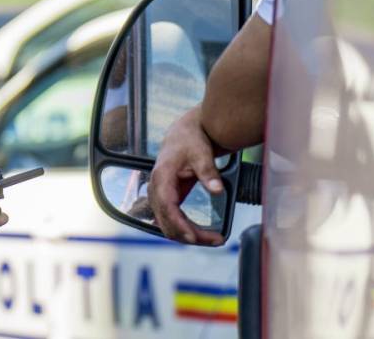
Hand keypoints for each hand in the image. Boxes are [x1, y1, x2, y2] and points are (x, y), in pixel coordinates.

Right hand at [148, 106, 226, 245]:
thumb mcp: (201, 153)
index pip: (166, 206)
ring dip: (189, 236)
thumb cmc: (191, 140)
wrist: (184, 133)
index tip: (194, 237)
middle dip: (190, 235)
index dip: (179, 224)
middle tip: (217, 240)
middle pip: (167, 221)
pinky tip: (202, 234)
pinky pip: (173, 220)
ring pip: (169, 225)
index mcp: (161, 177)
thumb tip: (217, 190)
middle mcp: (156, 189)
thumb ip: (208, 172)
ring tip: (214, 239)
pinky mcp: (166, 199)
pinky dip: (186, 229)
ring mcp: (159, 196)